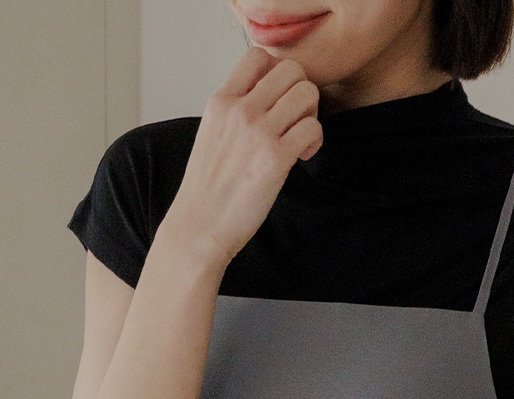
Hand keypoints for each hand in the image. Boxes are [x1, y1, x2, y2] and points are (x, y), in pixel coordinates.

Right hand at [165, 46, 322, 269]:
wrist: (198, 227)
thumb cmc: (206, 191)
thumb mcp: (211, 136)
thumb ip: (234, 113)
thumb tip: (263, 102)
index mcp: (220, 101)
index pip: (257, 56)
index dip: (276, 74)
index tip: (275, 103)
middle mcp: (239, 109)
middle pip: (290, 69)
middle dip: (301, 93)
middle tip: (294, 122)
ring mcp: (258, 131)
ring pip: (307, 92)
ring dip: (311, 115)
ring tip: (299, 141)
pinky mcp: (276, 157)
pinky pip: (313, 126)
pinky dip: (314, 140)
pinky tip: (301, 157)